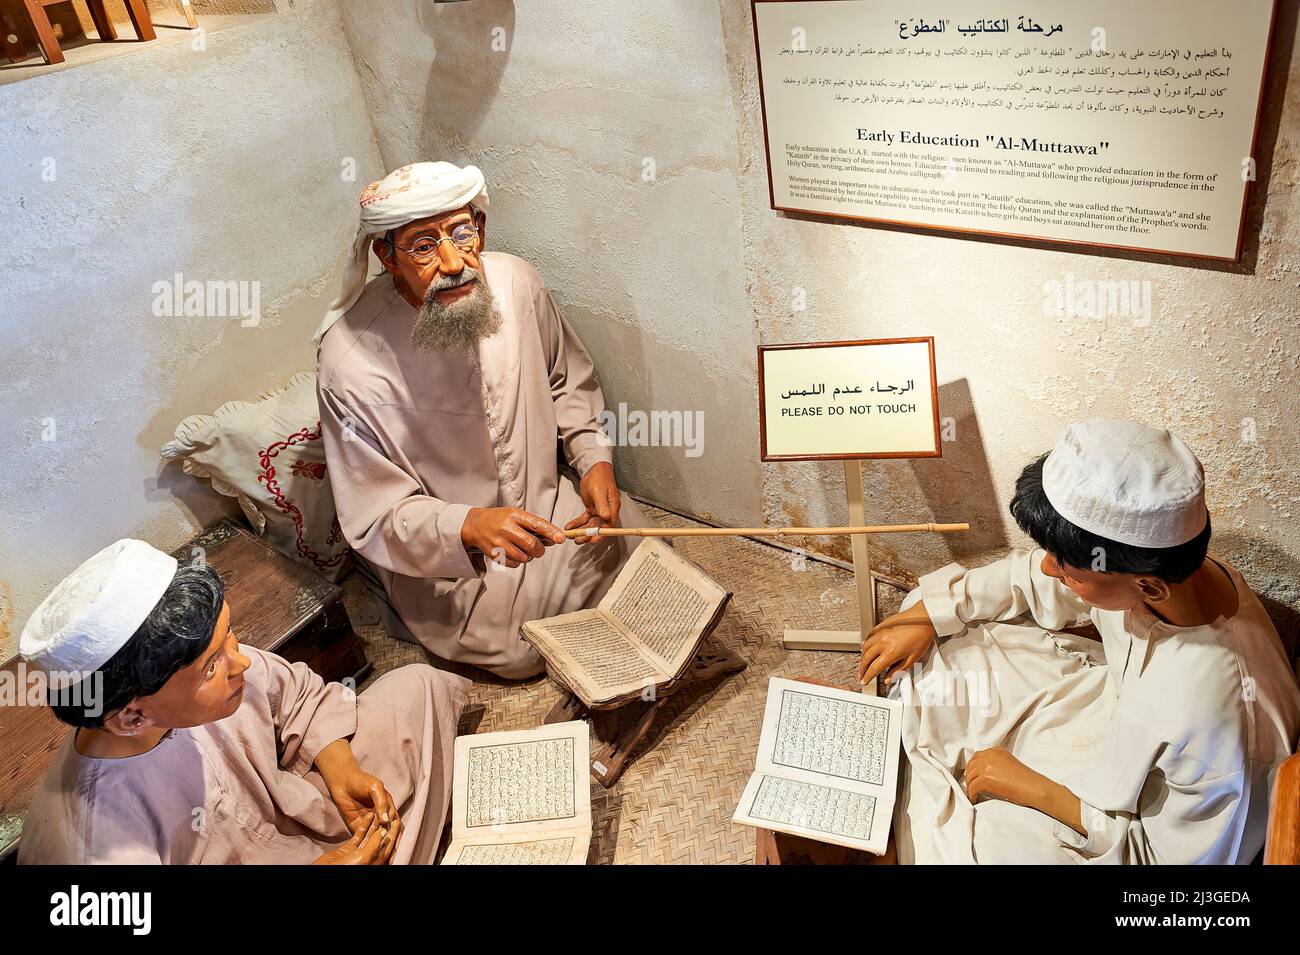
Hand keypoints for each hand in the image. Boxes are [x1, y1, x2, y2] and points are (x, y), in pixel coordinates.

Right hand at [313, 813, 389, 864]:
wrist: (322, 871)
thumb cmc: (345, 868)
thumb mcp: (362, 858)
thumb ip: (373, 845)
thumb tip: (384, 832)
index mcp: (374, 862)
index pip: (387, 846)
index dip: (393, 833)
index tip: (397, 821)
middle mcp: (368, 857)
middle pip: (380, 840)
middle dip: (386, 827)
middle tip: (391, 814)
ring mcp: (358, 852)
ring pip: (370, 836)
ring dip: (375, 824)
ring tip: (379, 811)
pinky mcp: (349, 848)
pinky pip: (359, 835)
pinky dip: (364, 825)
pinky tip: (368, 816)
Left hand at [315, 740, 402, 862]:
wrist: (342, 781)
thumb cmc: (362, 781)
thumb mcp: (375, 788)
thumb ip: (382, 803)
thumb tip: (386, 821)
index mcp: (388, 807)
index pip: (396, 824)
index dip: (399, 834)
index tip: (401, 845)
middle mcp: (380, 816)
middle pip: (388, 833)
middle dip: (391, 845)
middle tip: (393, 856)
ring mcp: (369, 822)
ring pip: (377, 837)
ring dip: (380, 847)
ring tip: (384, 858)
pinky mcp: (357, 826)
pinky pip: (364, 836)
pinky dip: (368, 843)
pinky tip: (370, 850)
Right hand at [462, 506, 565, 566]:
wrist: (476, 525)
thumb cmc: (500, 519)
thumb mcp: (516, 515)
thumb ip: (534, 525)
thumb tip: (553, 538)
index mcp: (515, 515)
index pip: (537, 524)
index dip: (551, 532)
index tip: (561, 538)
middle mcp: (507, 528)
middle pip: (531, 544)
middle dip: (540, 550)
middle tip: (539, 549)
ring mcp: (499, 542)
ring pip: (524, 557)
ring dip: (529, 556)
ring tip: (524, 550)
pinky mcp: (494, 554)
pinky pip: (514, 564)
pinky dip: (519, 561)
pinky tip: (514, 553)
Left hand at [565, 461, 621, 545]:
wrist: (594, 470)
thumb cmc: (600, 478)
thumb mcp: (599, 492)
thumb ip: (602, 505)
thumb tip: (606, 517)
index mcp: (612, 508)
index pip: (609, 526)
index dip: (601, 534)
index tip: (592, 540)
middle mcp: (607, 512)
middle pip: (598, 528)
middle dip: (587, 535)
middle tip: (577, 539)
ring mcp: (599, 511)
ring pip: (590, 525)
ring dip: (581, 531)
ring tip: (570, 535)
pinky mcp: (591, 509)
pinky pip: (584, 519)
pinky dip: (577, 523)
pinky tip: (569, 526)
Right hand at [859, 600, 936, 686]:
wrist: (924, 618)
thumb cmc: (921, 636)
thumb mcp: (913, 658)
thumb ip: (899, 670)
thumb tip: (889, 678)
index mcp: (892, 652)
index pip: (874, 668)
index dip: (868, 676)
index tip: (865, 681)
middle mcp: (883, 642)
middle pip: (866, 658)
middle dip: (862, 668)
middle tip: (862, 675)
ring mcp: (881, 633)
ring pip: (865, 647)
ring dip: (862, 657)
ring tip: (862, 663)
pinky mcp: (881, 626)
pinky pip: (868, 636)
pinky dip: (864, 643)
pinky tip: (865, 647)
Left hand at [965, 748, 1044, 806]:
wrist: (1034, 787)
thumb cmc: (1025, 780)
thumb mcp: (1008, 763)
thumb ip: (995, 763)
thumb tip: (981, 772)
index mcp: (995, 750)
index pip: (977, 757)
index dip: (973, 768)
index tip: (973, 777)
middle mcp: (989, 755)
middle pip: (971, 766)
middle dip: (970, 777)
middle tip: (971, 787)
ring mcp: (986, 765)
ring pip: (970, 777)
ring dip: (970, 787)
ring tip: (973, 795)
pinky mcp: (985, 778)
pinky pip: (972, 788)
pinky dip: (972, 795)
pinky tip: (975, 800)